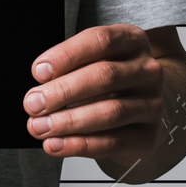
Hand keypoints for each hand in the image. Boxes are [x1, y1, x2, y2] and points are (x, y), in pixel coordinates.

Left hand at [23, 24, 164, 166]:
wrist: (140, 112)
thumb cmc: (108, 83)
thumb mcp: (91, 62)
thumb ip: (69, 69)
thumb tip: (39, 91)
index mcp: (132, 41)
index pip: (100, 40)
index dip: (66, 55)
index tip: (39, 72)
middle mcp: (147, 70)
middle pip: (105, 76)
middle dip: (63, 91)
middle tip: (33, 104)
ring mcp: (153, 104)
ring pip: (111, 112)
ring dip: (68, 122)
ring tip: (39, 127)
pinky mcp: (148, 136)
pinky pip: (113, 142)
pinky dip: (79, 145)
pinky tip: (55, 144)